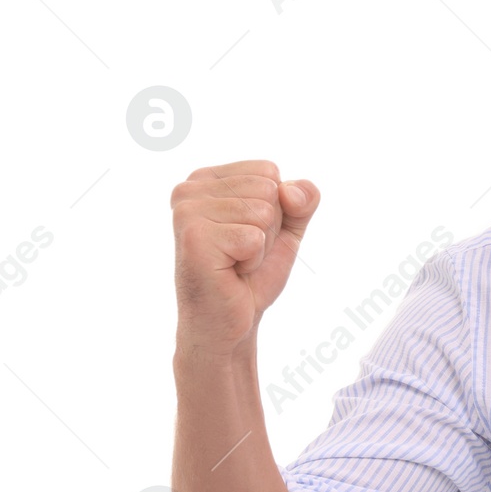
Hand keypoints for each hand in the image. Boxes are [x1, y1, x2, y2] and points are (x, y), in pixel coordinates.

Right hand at [171, 160, 319, 357]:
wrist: (232, 320)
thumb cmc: (253, 273)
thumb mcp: (288, 227)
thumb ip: (303, 198)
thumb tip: (289, 190)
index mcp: (206, 178)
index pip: (269, 171)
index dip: (276, 209)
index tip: (248, 233)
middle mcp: (188, 189)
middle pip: (268, 190)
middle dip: (269, 228)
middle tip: (243, 252)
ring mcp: (187, 212)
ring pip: (263, 212)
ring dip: (260, 246)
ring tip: (236, 261)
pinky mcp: (194, 238)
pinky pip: (254, 238)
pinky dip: (253, 261)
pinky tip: (230, 271)